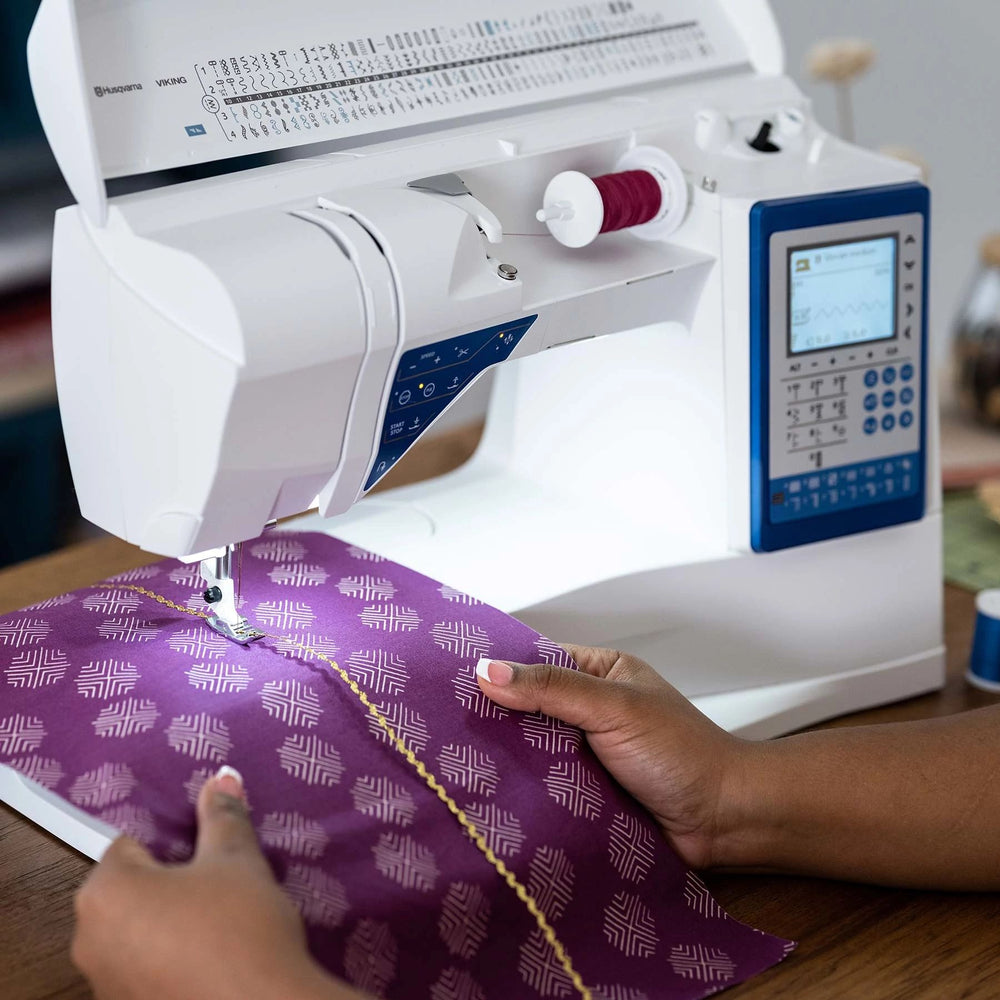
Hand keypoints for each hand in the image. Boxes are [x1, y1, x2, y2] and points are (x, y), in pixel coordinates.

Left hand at [72, 768, 359, 999]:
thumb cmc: (240, 926)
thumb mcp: (237, 860)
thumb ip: (223, 816)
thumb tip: (223, 776)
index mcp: (105, 892)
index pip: (131, 844)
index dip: (173, 843)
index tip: (206, 852)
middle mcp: (89, 941)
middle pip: (130, 890)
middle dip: (169, 884)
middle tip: (217, 884)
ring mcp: (105, 985)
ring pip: (137, 933)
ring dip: (169, 924)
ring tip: (219, 923)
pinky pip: (145, 970)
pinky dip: (170, 962)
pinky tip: (211, 961)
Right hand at [477, 647, 751, 867]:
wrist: (725, 822)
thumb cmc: (683, 753)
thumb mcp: (613, 708)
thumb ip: (552, 689)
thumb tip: (488, 671)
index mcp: (599, 673)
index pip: (536, 660)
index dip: (498, 669)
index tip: (452, 678)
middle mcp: (589, 710)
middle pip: (527, 709)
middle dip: (496, 720)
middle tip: (444, 728)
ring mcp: (585, 755)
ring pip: (531, 752)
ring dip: (507, 762)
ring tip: (455, 765)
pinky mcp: (583, 795)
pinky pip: (543, 790)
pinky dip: (524, 795)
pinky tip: (490, 800)